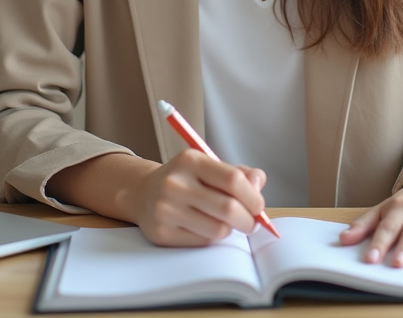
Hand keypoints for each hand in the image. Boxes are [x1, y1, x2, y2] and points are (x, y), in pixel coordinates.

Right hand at [121, 149, 266, 246]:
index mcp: (191, 160)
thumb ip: (238, 173)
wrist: (144, 193)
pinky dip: (212, 237)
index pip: (233, 179)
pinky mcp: (161, 233)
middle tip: (251, 223)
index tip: (258, 206)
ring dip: (229, 229)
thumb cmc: (186, 180)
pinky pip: (203, 242)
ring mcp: (166, 209)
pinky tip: (205, 227)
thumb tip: (258, 183)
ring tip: (225, 222)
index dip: (253, 196)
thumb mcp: (209, 166)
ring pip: (218, 229)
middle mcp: (175, 183)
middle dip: (248, 220)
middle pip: (228, 208)